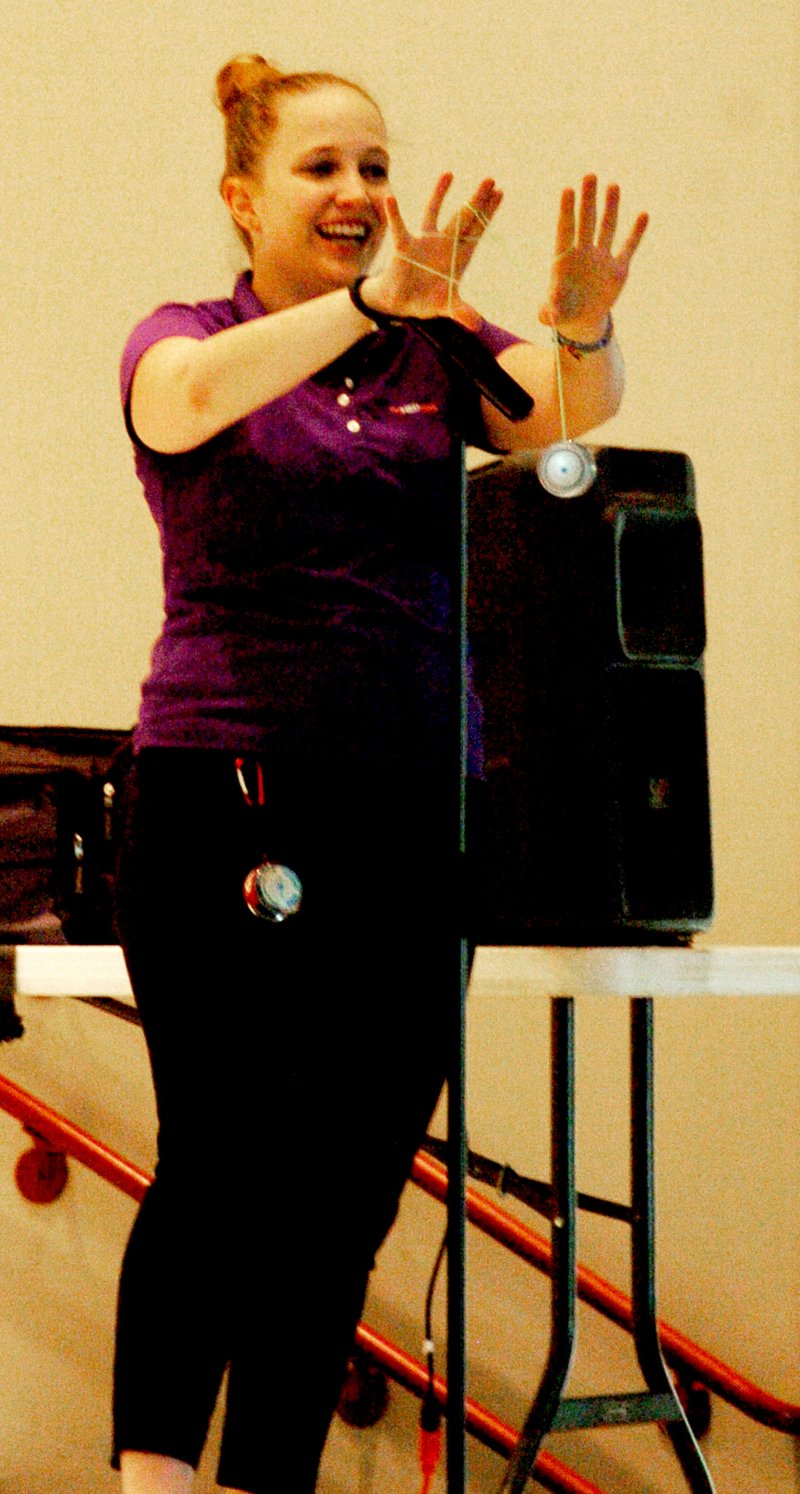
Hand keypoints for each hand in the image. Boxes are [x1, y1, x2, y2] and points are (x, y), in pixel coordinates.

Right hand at [363, 173, 502, 325]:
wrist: (403, 304)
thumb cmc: (428, 300)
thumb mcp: (448, 307)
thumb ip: (462, 313)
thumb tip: (477, 325)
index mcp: (459, 256)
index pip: (477, 230)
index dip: (488, 213)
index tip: (500, 192)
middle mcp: (444, 244)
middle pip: (463, 218)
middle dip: (476, 201)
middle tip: (490, 179)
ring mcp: (424, 242)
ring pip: (435, 214)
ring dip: (441, 194)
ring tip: (449, 174)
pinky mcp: (405, 247)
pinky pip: (399, 228)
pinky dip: (395, 215)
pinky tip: (390, 199)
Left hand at [539, 175, 648, 335]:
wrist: (582, 319)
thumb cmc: (563, 312)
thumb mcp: (554, 315)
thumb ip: (548, 312)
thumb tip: (545, 317)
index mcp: (564, 259)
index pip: (565, 230)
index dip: (567, 211)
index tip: (567, 190)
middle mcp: (584, 253)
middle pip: (586, 222)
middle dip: (588, 200)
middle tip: (589, 175)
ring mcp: (602, 258)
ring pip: (607, 228)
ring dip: (610, 208)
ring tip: (613, 185)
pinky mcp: (618, 268)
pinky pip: (628, 247)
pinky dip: (636, 233)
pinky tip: (643, 215)